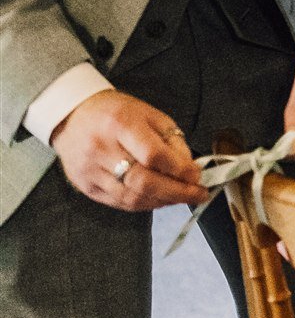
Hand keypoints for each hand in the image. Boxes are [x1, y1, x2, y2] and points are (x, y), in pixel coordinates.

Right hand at [49, 90, 205, 211]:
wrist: (72, 116)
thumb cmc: (117, 113)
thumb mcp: (150, 115)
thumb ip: (172, 140)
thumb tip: (190, 169)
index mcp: (120, 124)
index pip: (153, 154)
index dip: (179, 169)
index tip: (198, 176)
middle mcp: (102, 149)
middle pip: (143, 181)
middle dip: (176, 192)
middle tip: (198, 195)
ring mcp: (90, 171)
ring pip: (131, 197)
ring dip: (162, 201)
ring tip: (182, 198)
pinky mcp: (85, 187)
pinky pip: (119, 203)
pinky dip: (144, 204)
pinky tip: (159, 200)